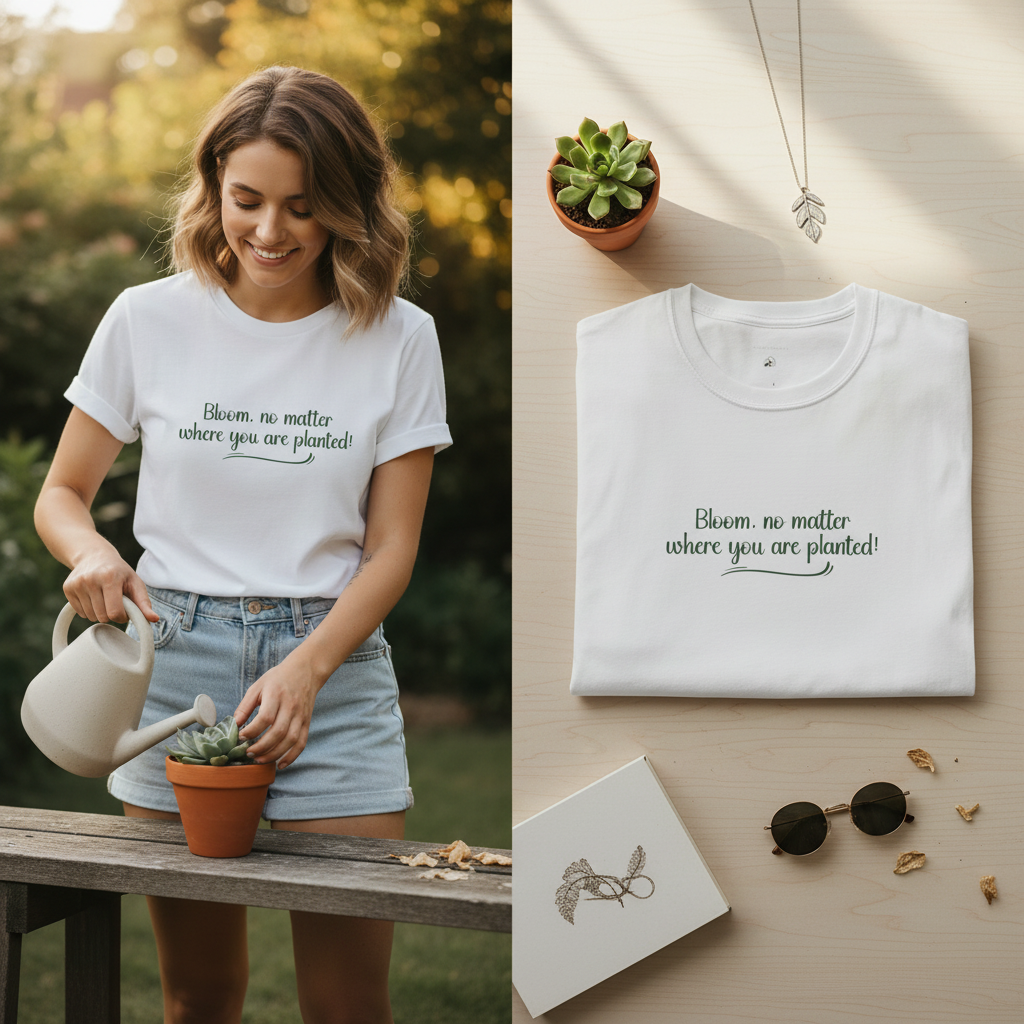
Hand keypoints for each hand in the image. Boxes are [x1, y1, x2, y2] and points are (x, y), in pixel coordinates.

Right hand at [62, 550, 157, 623]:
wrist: (94, 555)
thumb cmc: (119, 571)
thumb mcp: (135, 583)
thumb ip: (144, 603)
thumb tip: (154, 619)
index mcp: (110, 577)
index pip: (114, 612)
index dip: (123, 616)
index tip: (126, 609)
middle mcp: (90, 580)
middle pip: (102, 617)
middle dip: (111, 614)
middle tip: (116, 602)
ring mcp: (77, 584)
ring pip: (90, 616)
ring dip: (100, 613)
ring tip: (105, 598)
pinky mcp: (67, 588)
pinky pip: (80, 613)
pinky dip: (89, 609)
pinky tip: (93, 597)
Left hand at [233, 654, 321, 768]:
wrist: (306, 670)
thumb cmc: (278, 678)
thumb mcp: (258, 686)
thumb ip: (245, 705)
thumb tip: (234, 724)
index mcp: (276, 695)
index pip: (265, 718)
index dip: (252, 731)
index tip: (240, 736)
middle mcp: (291, 706)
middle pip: (278, 732)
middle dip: (261, 747)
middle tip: (248, 753)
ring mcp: (301, 715)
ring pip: (290, 740)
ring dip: (274, 754)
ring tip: (259, 759)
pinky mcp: (307, 722)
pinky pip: (301, 742)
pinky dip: (292, 756)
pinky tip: (280, 764)